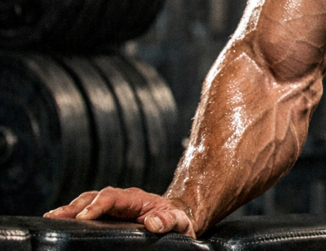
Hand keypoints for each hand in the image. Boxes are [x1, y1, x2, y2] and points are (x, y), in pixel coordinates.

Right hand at [44, 188, 196, 237]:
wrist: (176, 221)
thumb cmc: (177, 221)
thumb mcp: (179, 222)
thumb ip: (169, 221)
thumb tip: (153, 223)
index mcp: (137, 198)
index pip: (112, 196)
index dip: (97, 205)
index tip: (85, 217)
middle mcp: (122, 199)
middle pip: (94, 196)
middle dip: (75, 205)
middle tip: (56, 216)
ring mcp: (113, 207)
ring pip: (87, 202)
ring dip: (69, 209)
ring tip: (51, 218)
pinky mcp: (108, 216)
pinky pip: (88, 212)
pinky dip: (73, 215)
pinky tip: (60, 222)